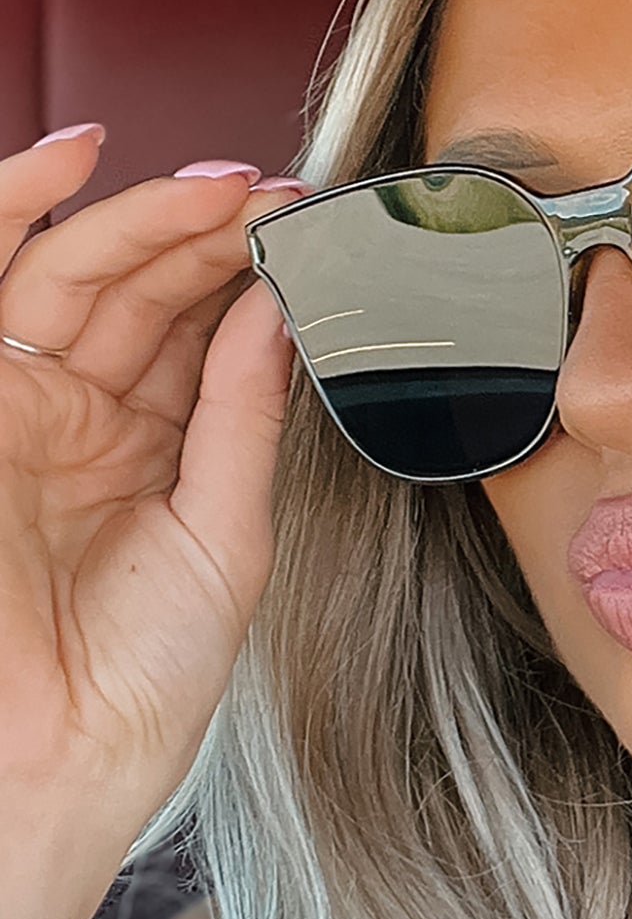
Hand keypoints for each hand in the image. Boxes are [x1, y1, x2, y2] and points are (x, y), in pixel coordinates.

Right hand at [0, 127, 304, 828]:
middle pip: (144, 288)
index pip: (200, 333)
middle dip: (211, 235)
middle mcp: (82, 417)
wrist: (55, 760)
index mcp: (152, 453)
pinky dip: (17, 202)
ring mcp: (20, 402)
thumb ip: (243, 417)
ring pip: (75, 269)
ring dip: (146, 218)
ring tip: (222, 189)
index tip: (314, 237)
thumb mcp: (225, 536)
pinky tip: (77, 158)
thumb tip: (278, 314)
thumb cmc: (135, 682)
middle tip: (276, 202)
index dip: (251, 277)